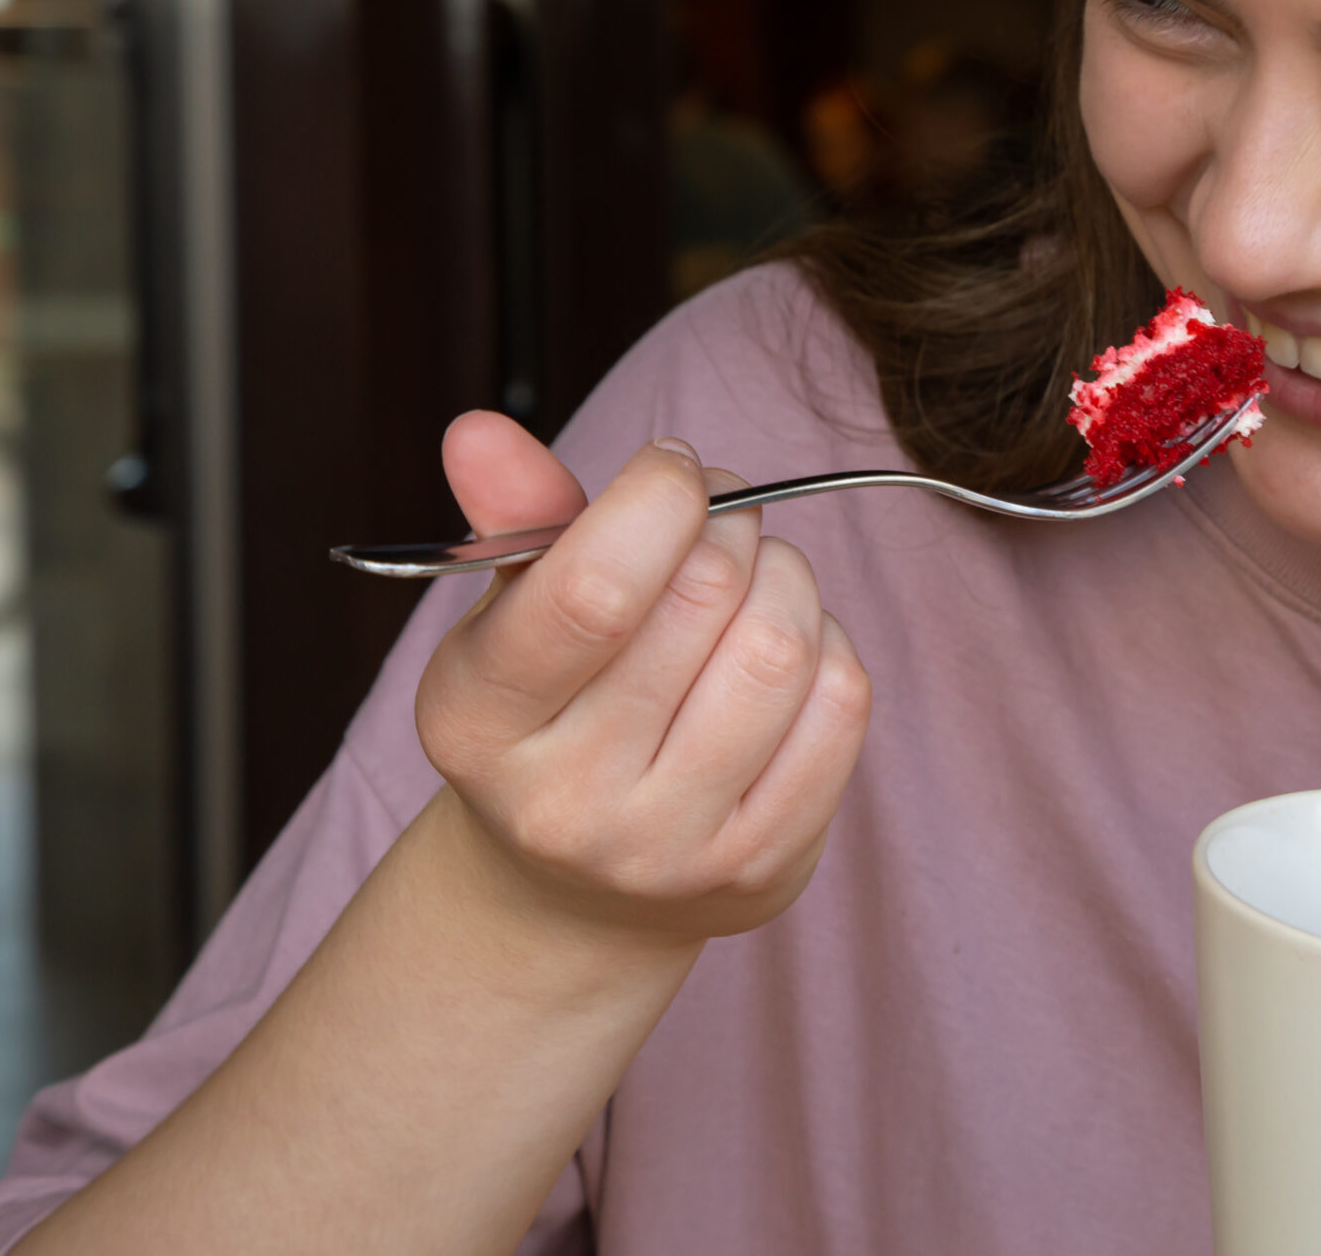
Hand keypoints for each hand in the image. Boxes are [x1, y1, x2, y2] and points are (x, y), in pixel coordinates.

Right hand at [414, 411, 872, 947]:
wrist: (576, 890)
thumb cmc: (553, 710)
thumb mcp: (509, 616)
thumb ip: (514, 519)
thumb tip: (480, 431)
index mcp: (479, 723)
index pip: (593, 592)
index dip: (657, 497)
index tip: (671, 467)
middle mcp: (567, 802)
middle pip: (703, 597)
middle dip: (727, 521)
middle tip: (716, 516)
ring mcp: (672, 847)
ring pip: (781, 647)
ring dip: (785, 575)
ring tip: (752, 578)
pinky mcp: (765, 864)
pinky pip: (841, 703)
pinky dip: (827, 644)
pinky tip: (782, 650)